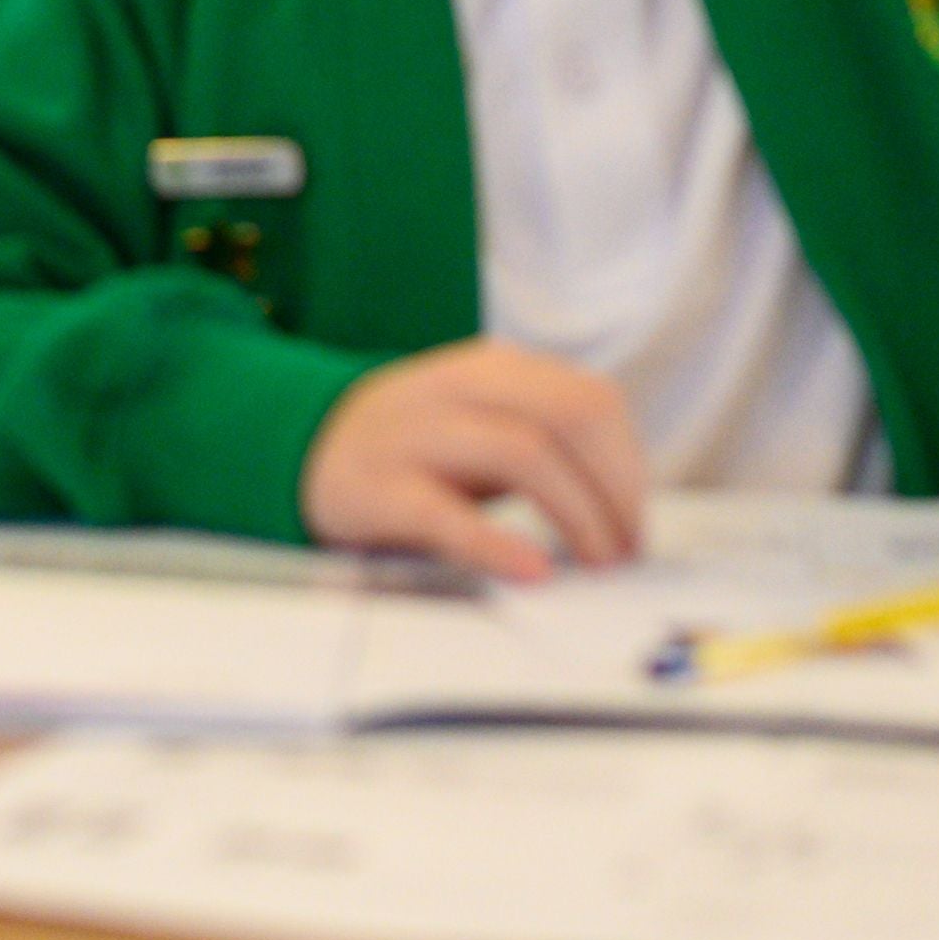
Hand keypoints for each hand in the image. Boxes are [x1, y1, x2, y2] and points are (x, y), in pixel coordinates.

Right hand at [296, 339, 645, 578]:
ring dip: (577, 512)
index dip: (629, 464)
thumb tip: (623, 501)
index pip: (590, 399)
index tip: (636, 521)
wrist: (302, 448)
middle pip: (569, 414)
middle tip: (625, 550)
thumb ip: (544, 438)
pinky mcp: (379, 489)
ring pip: (522, 451)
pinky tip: (532, 569)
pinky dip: (497, 541)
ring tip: (595, 562)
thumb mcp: (480, 419)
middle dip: (615, 486)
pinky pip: (447, 513)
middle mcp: (458, 388)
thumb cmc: (414, 448)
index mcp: (492, 370)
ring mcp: (416, 435)